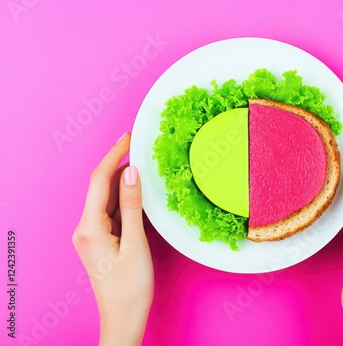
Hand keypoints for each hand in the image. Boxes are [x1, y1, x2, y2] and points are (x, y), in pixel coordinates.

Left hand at [72, 133, 153, 345]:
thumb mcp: (136, 242)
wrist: (124, 317)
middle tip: (140, 147)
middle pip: (101, 186)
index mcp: (90, 227)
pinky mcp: (101, 239)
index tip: (128, 138)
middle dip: (119, 164)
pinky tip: (138, 194)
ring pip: (107, 198)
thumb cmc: (130, 287)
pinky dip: (124, 199)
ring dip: (123, 181)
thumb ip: (131, 205)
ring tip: (143, 167)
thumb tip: (131, 172)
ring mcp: (92, 234)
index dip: (114, 155)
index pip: (99, 180)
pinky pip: (112, 211)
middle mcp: (85, 228)